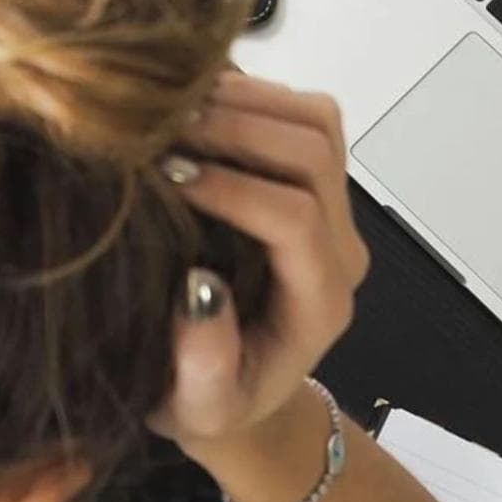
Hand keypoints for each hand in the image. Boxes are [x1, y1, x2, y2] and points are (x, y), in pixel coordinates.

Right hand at [147, 72, 369, 458]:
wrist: (242, 390)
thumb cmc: (214, 402)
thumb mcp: (199, 408)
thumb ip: (204, 365)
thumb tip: (199, 288)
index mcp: (319, 301)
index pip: (295, 218)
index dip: (233, 188)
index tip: (167, 177)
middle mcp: (339, 247)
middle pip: (314, 153)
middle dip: (237, 129)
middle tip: (161, 129)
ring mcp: (332, 208)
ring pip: (316, 121)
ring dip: (246, 101)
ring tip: (172, 109)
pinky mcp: (311, 181)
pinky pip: (301, 114)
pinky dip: (249, 94)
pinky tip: (190, 105)